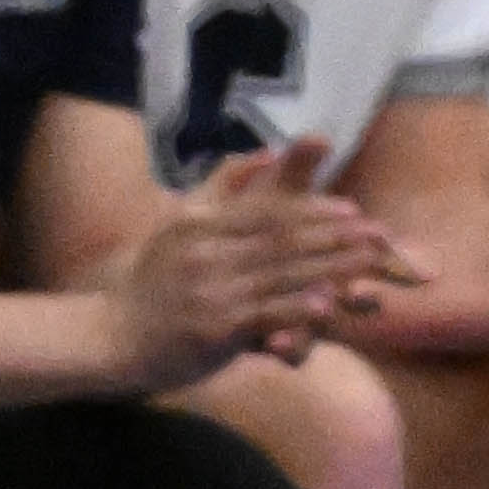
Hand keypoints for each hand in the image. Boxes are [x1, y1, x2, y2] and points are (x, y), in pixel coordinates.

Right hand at [107, 143, 418, 390]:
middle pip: (283, 240)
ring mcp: (209, 290)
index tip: (352, 209)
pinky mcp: (212, 328)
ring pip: (281, 274)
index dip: (312, 210)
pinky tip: (329, 306)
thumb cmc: (149, 283)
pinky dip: (298, 308)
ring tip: (370, 265)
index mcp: (201, 224)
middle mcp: (206, 252)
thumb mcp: (179, 224)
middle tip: (379, 235)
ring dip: (331, 269)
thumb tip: (267, 152)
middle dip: (335, 237)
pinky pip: (264, 314)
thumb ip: (223, 185)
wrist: (109, 337)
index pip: (267, 212)